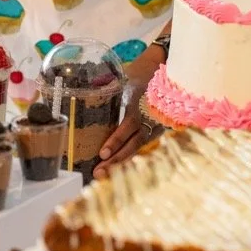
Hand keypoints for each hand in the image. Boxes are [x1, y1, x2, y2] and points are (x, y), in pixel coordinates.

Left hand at [93, 45, 163, 178]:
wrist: (168, 75)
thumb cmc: (141, 76)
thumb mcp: (127, 79)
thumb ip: (110, 89)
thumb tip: (82, 92)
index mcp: (141, 103)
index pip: (128, 125)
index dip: (116, 140)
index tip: (103, 153)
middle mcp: (149, 118)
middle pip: (132, 144)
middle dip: (115, 160)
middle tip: (98, 173)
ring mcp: (154, 127)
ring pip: (137, 149)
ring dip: (120, 163)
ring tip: (102, 175)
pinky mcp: (154, 133)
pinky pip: (140, 147)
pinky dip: (127, 158)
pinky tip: (113, 169)